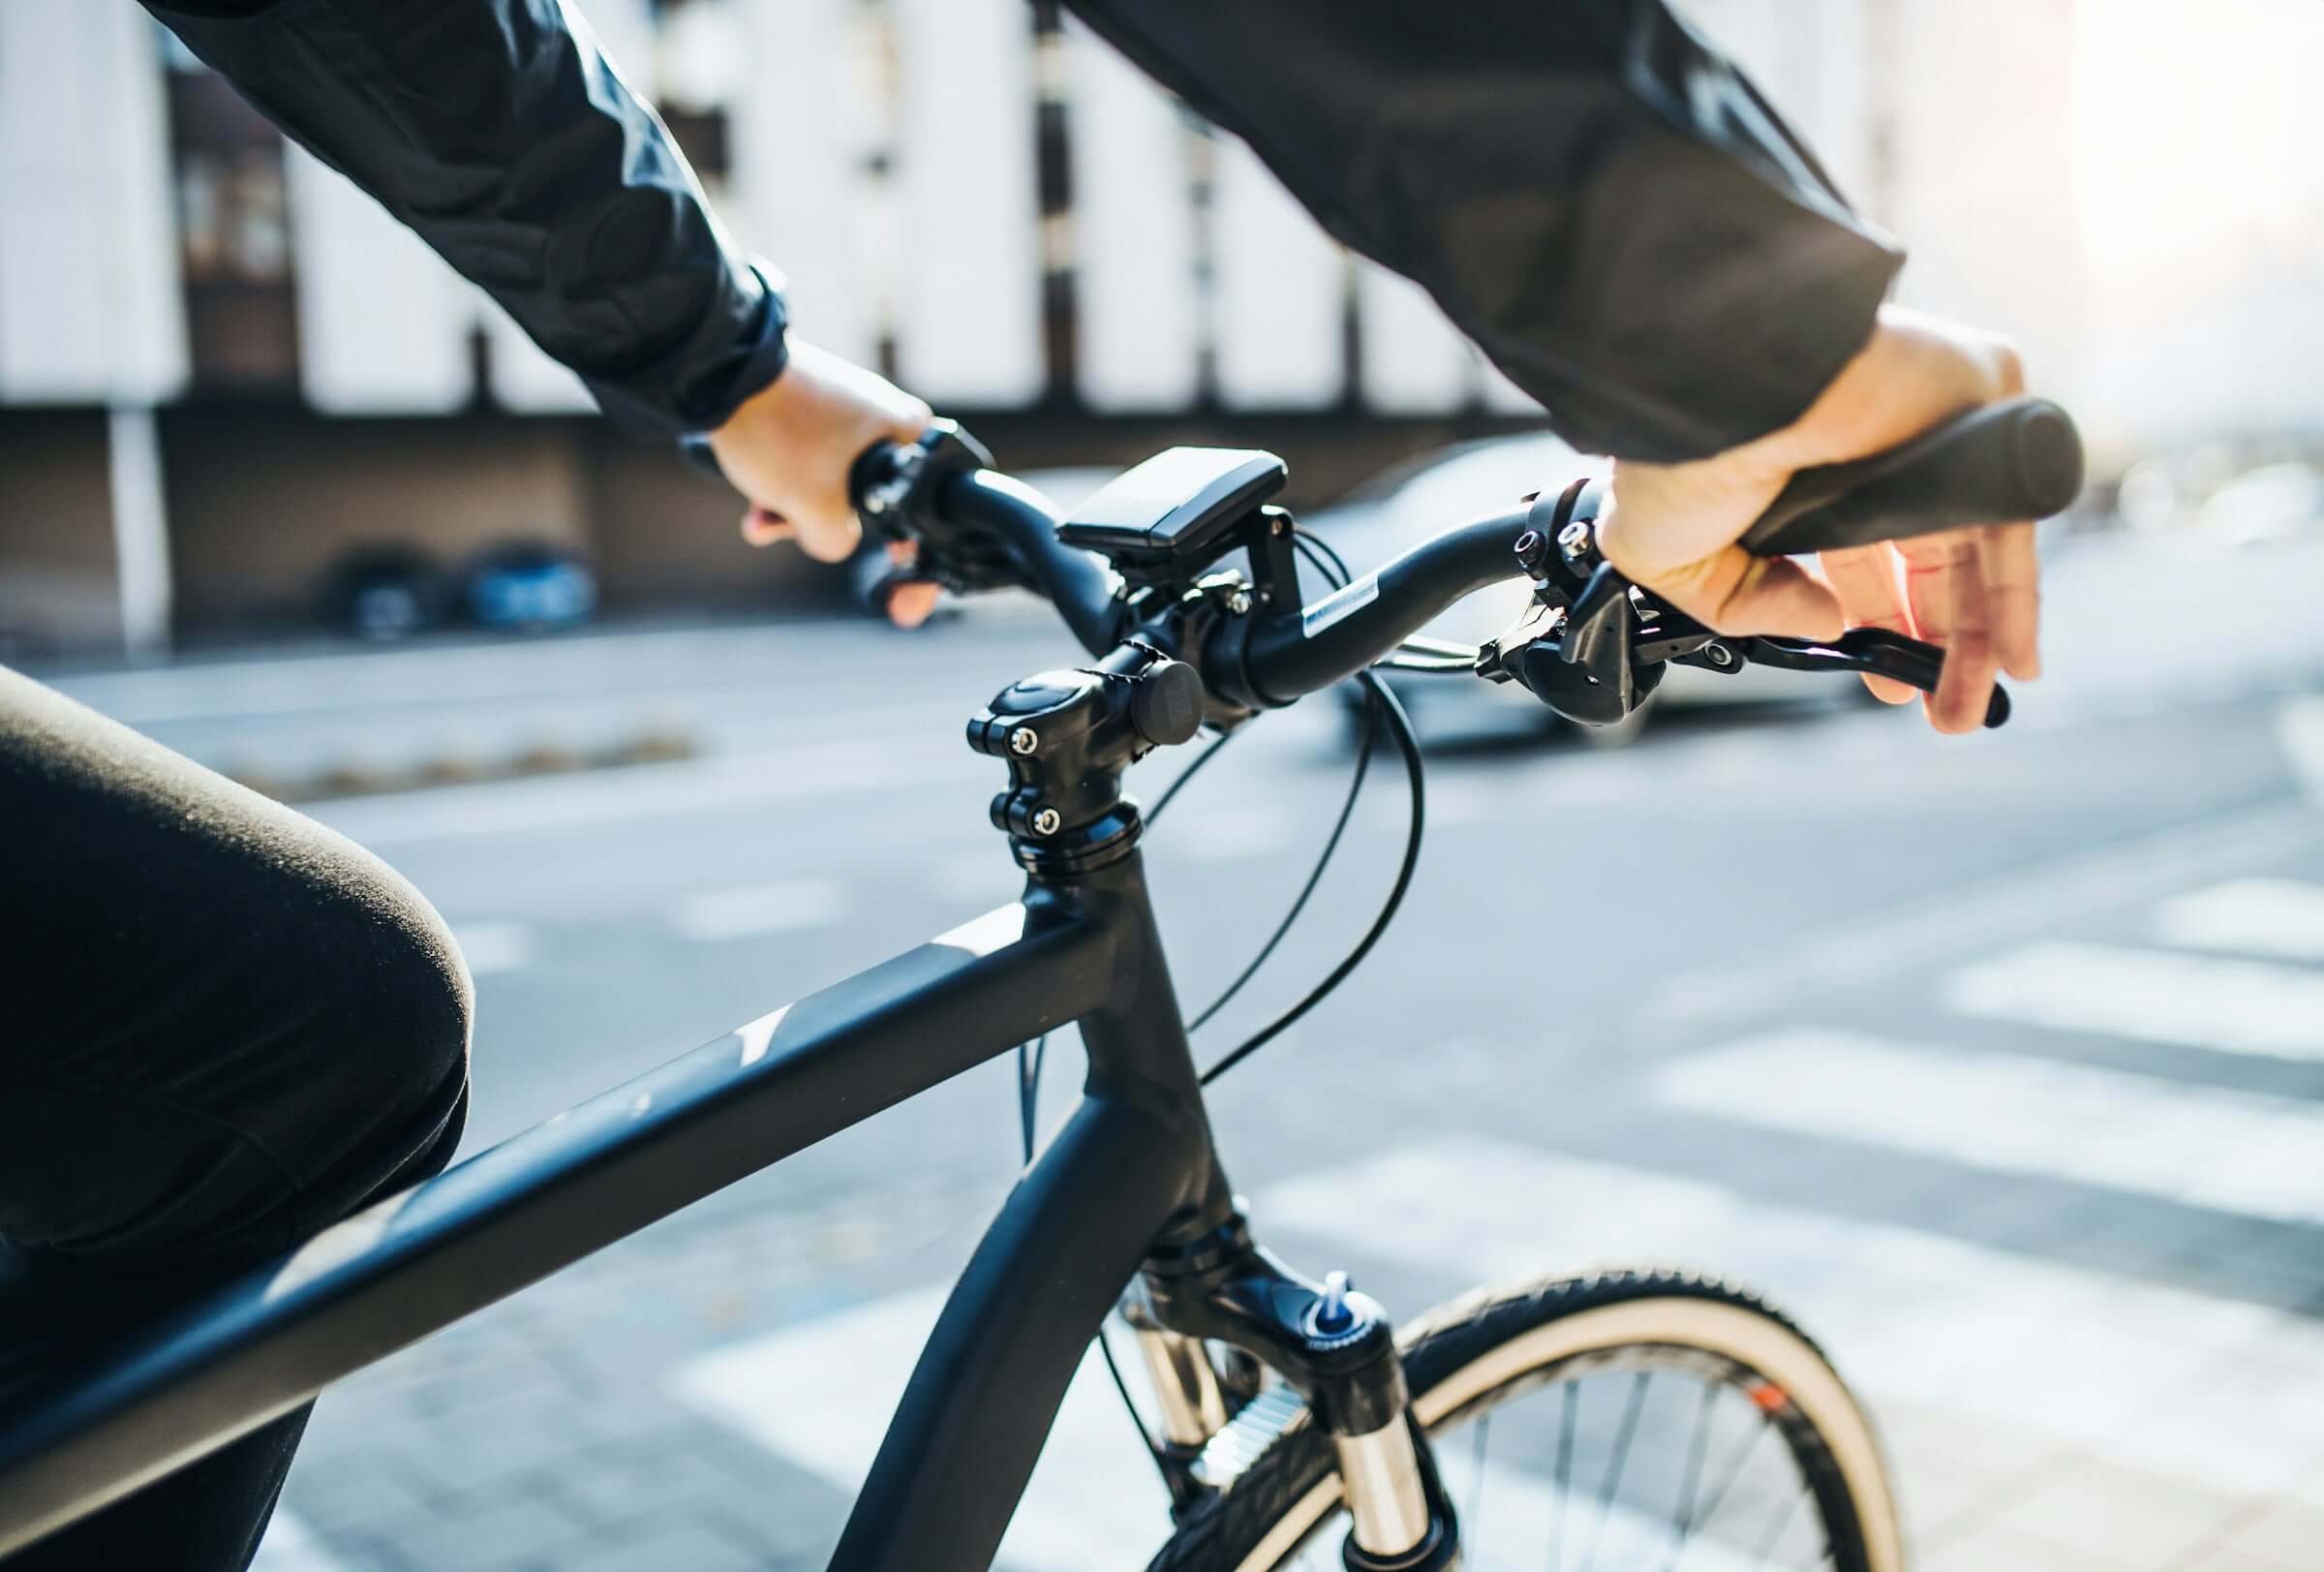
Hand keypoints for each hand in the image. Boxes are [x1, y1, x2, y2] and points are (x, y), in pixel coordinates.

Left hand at [708, 338, 940, 626]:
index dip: (915, 562)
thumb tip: (831, 541)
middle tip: (796, 529)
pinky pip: (805, 466)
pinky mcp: (807, 411)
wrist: (718, 371)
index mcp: (909, 433)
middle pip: (870, 504)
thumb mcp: (817, 509)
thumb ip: (838, 544)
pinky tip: (753, 504)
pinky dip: (782, 488)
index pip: (930, 510)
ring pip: (830, 488)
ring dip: (793, 512)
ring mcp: (844, 413)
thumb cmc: (781, 432)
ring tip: (761, 517)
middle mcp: (885, 419)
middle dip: (824, 528)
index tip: (902, 601)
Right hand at [1595, 306, 2037, 733]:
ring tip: (1967, 711)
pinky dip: (2016, 593)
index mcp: (1807, 481)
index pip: (1861, 558)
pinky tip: (2014, 658)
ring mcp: (1931, 432)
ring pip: (1974, 549)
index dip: (1876, 621)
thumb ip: (1742, 605)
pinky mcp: (1977, 415)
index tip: (1883, 679)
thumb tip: (1826, 623)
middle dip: (1935, 644)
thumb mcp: (1674, 558)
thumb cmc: (1679, 452)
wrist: (1719, 383)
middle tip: (1938, 713)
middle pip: (1927, 563)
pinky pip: (2010, 519)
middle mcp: (1876, 456)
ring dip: (1981, 637)